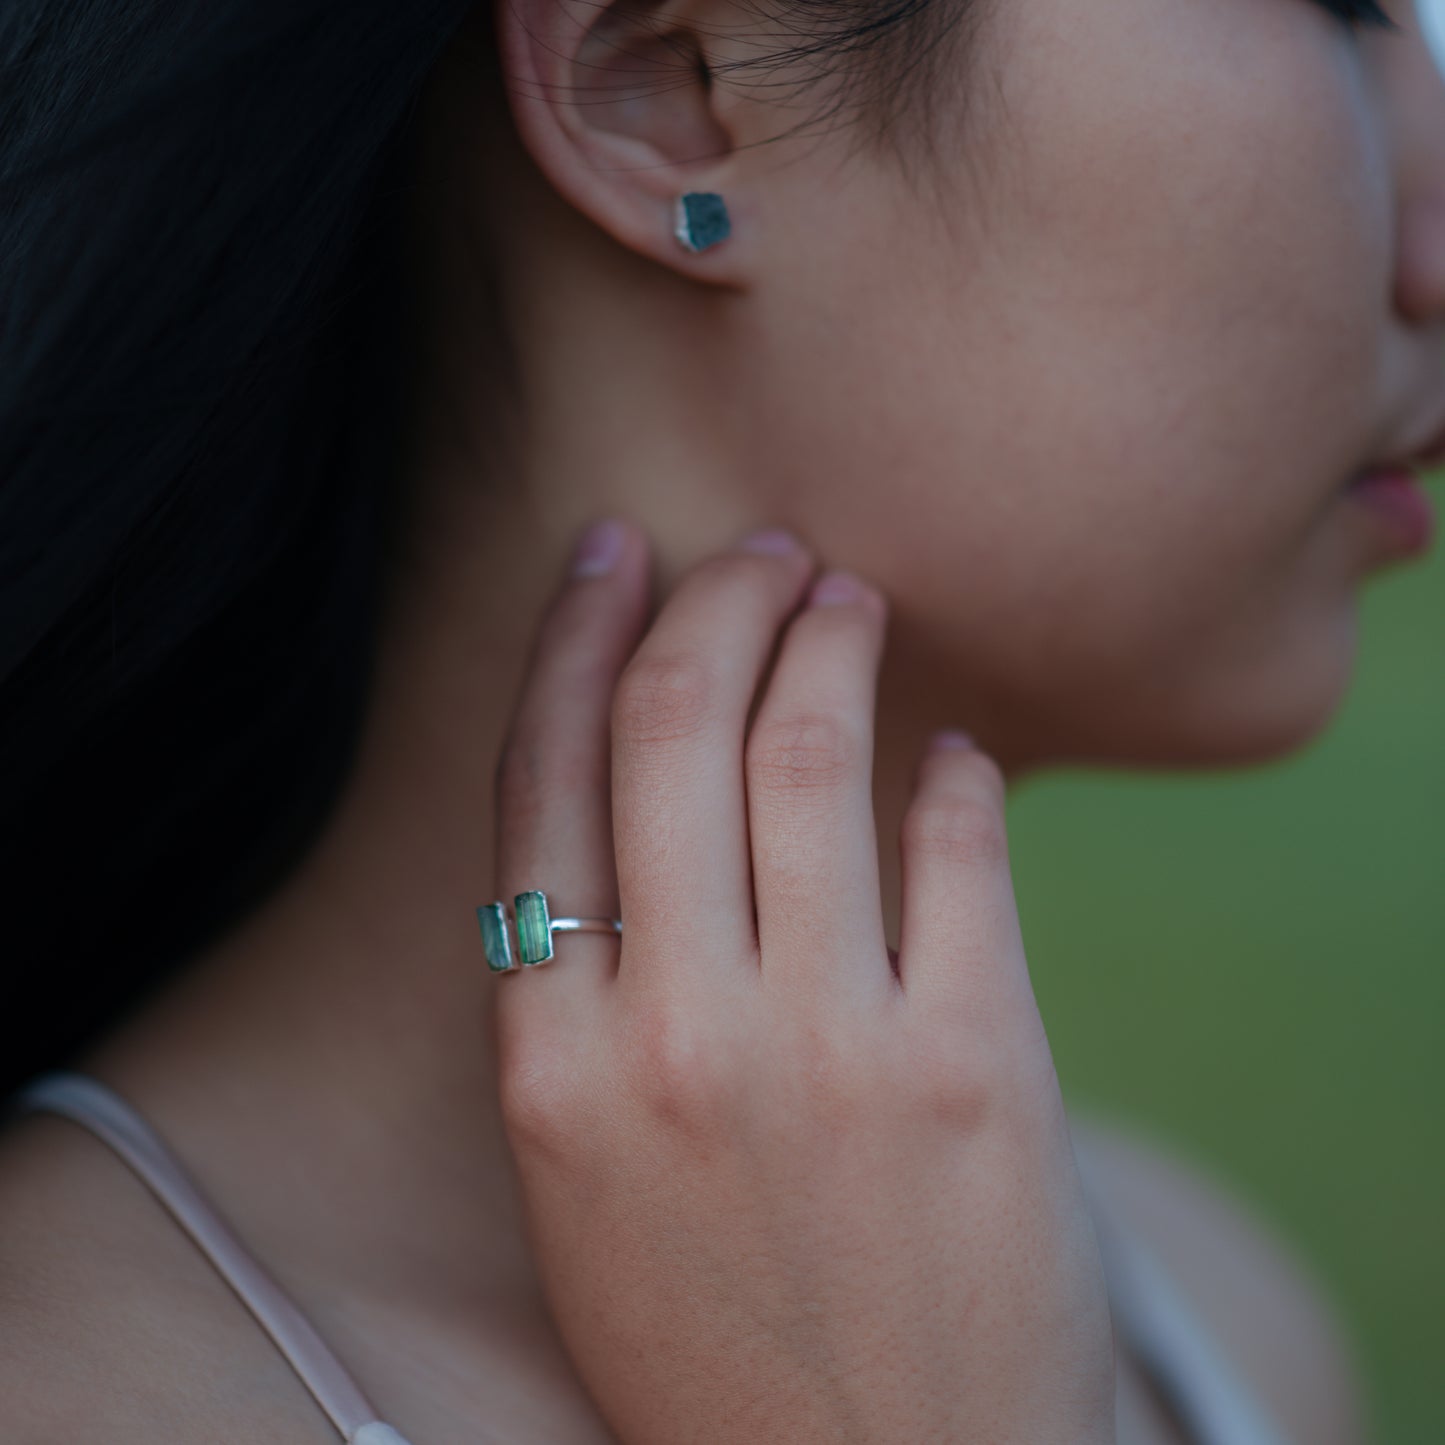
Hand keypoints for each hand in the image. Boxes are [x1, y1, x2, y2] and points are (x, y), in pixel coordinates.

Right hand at [488, 520, 1115, 1444]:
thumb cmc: (718, 1331)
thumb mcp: (589, 1174)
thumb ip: (597, 994)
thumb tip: (663, 801)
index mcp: (551, 1064)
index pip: (539, 782)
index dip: (570, 640)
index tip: (610, 555)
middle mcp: (672, 1038)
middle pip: (672, 731)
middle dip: (715, 600)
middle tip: (760, 551)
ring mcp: (826, 1052)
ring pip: (812, 757)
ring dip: (833, 644)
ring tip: (851, 598)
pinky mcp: (972, 1070)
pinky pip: (960, 851)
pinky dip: (956, 773)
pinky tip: (954, 753)